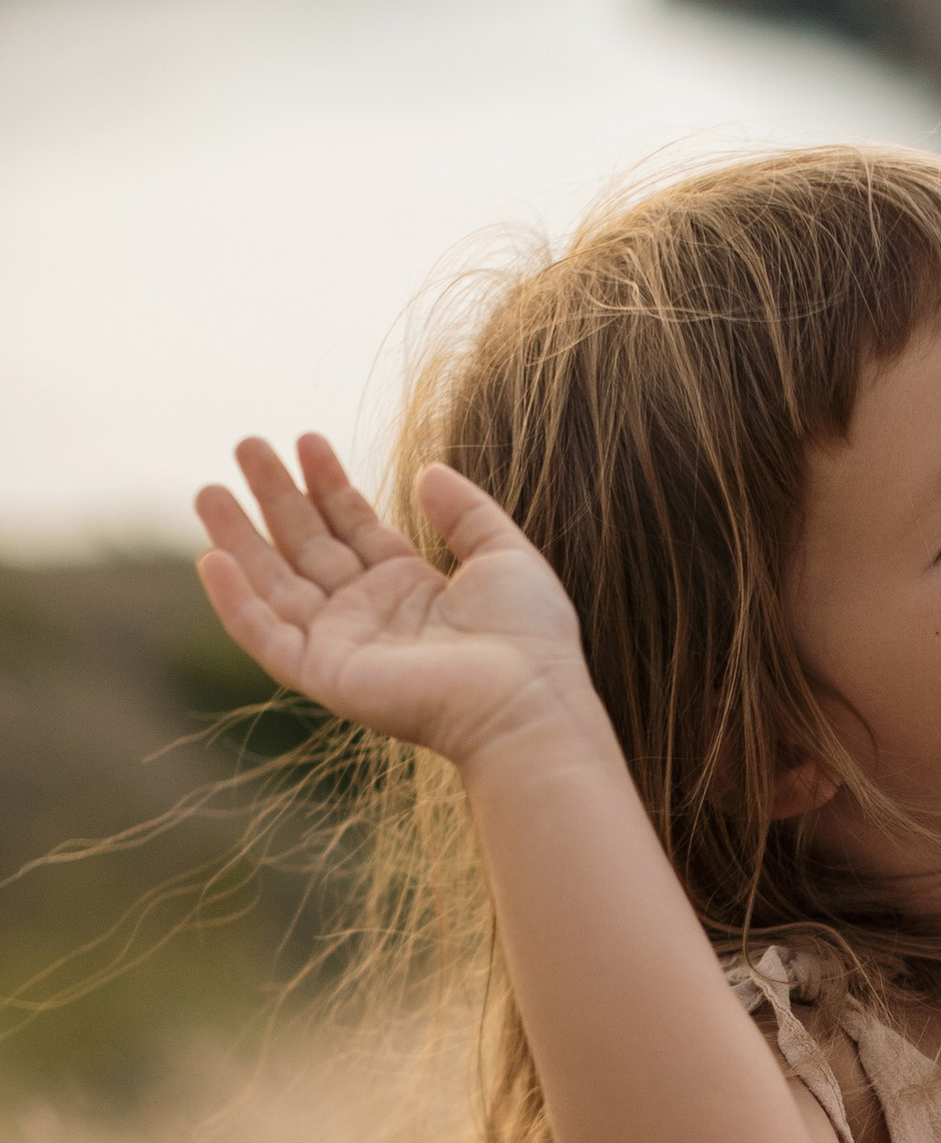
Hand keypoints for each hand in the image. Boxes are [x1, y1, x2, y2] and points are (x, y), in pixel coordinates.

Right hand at [194, 434, 591, 766]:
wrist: (525, 702)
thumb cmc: (529, 639)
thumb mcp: (505, 555)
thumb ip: (466, 512)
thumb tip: (429, 471)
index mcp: (410, 589)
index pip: (353, 528)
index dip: (328, 484)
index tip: (307, 439)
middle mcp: (370, 615)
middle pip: (307, 547)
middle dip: (275, 497)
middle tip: (246, 445)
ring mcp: (344, 646)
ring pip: (276, 585)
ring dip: (239, 539)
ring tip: (209, 489)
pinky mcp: (326, 676)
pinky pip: (267, 638)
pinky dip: (237, 604)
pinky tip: (213, 560)